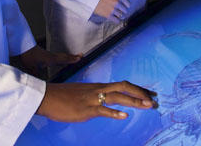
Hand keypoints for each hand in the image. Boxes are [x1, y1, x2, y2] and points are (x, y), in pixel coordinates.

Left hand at [12, 46, 80, 78]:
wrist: (23, 47)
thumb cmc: (28, 56)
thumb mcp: (32, 68)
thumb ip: (37, 76)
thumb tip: (41, 84)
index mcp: (50, 59)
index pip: (63, 59)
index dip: (72, 59)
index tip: (80, 58)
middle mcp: (51, 56)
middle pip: (64, 56)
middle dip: (73, 57)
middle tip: (82, 55)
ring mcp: (49, 55)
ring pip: (61, 56)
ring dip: (69, 56)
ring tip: (75, 57)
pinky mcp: (45, 55)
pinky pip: (57, 56)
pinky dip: (62, 57)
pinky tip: (61, 60)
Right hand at [37, 81, 156, 121]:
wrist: (47, 97)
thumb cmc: (63, 97)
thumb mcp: (82, 94)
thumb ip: (94, 98)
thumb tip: (102, 105)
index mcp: (98, 87)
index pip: (122, 85)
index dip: (136, 89)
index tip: (148, 94)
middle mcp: (98, 90)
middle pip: (124, 87)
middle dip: (140, 94)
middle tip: (153, 99)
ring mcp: (92, 99)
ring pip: (117, 97)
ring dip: (134, 101)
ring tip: (147, 105)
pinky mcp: (86, 109)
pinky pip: (102, 110)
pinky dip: (114, 113)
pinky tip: (124, 116)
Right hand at [93, 0, 129, 23]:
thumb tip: (125, 5)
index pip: (128, 3)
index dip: (127, 6)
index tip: (126, 7)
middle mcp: (116, 2)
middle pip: (125, 10)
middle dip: (123, 11)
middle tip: (121, 11)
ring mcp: (112, 9)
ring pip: (122, 16)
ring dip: (121, 16)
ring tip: (118, 15)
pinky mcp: (108, 15)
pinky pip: (117, 20)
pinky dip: (117, 20)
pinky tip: (116, 19)